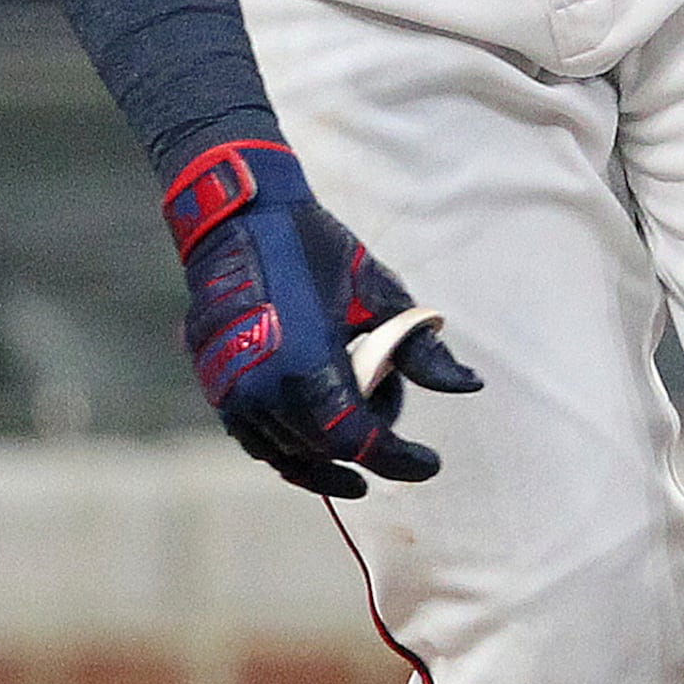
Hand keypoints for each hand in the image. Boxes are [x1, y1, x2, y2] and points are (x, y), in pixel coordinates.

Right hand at [163, 138, 479, 495]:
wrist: (239, 218)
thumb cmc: (313, 249)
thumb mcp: (378, 293)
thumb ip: (421, 350)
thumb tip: (469, 386)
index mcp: (304, 365)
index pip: (357, 439)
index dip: (398, 459)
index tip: (430, 464)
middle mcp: (260, 389)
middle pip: (327, 449)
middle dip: (369, 445)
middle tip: (393, 410)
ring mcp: (230, 393)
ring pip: (289, 453)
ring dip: (331, 454)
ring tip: (366, 427)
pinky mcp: (214, 388)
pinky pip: (257, 440)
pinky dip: (292, 448)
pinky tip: (321, 444)